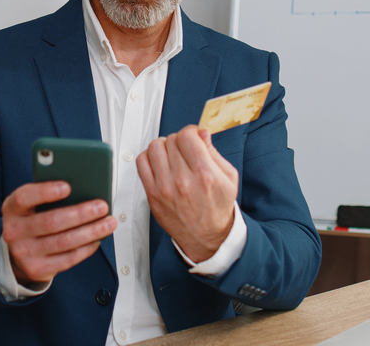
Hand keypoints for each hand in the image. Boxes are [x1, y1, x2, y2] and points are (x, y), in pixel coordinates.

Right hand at [1, 181, 116, 285]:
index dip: (45, 192)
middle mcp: (14, 231)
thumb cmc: (33, 219)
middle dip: (80, 213)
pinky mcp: (37, 269)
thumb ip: (49, 196)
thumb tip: (84, 188)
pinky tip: (98, 239)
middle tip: (102, 206)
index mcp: (12, 208)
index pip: (24, 197)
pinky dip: (86, 248)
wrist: (18, 252)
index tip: (68, 186)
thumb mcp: (32, 205)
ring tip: (108, 223)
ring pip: (63, 241)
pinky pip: (67, 259)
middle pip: (51, 221)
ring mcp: (24, 252)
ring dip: (90, 231)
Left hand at [137, 125, 238, 262]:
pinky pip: (141, 163)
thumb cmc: (218, 208)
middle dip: (179, 140)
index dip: (190, 132)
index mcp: (204, 174)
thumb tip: (202, 132)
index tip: (193, 137)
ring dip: (163, 147)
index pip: (187, 136)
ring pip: (154, 148)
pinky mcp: (152, 195)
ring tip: (172, 155)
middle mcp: (182, 180)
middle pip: (171, 140)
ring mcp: (165, 188)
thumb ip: (213, 152)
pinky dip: (149, 157)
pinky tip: (160, 163)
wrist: (207, 237)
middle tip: (185, 149)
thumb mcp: (228, 177)